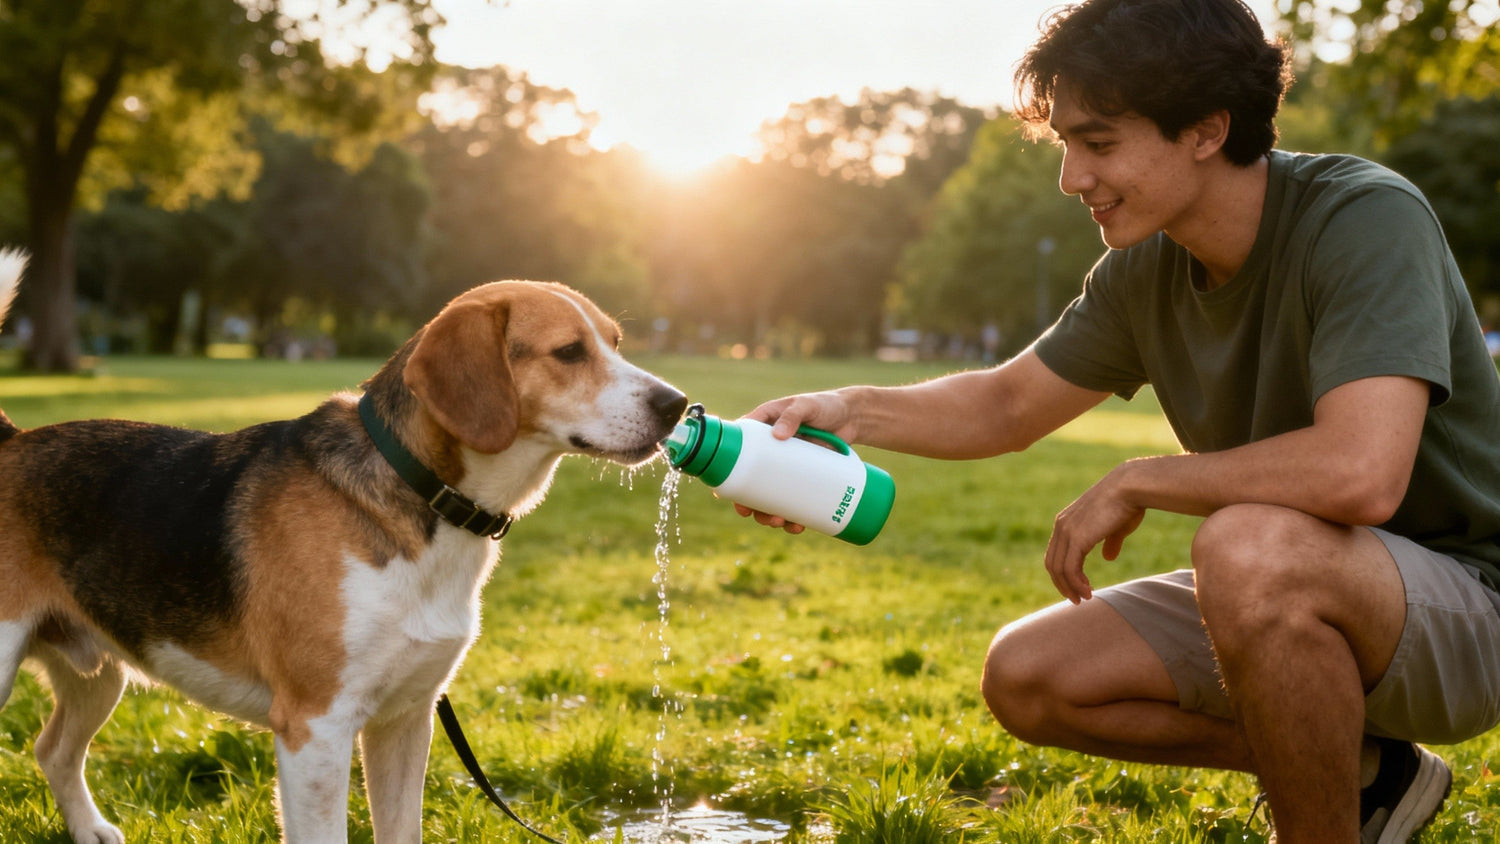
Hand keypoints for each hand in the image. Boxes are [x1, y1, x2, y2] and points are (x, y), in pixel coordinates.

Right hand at [732, 390, 858, 533]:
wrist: (853, 417)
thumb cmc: (825, 405)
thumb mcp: (806, 405)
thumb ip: (793, 415)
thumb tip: (777, 435)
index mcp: (760, 432)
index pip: (736, 455)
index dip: (728, 477)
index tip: (726, 495)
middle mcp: (769, 453)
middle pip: (750, 484)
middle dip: (749, 505)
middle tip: (755, 514)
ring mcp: (787, 468)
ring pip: (770, 497)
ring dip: (769, 515)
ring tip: (781, 522)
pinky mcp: (805, 478)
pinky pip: (794, 501)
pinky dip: (793, 517)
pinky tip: (796, 526)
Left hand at [1045, 464, 1144, 602]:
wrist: (1131, 486)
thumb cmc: (1129, 503)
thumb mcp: (1117, 527)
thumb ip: (1110, 541)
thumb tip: (1108, 557)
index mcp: (1067, 521)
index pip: (1056, 553)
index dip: (1064, 573)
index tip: (1077, 587)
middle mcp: (1062, 526)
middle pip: (1052, 564)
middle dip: (1063, 584)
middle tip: (1077, 599)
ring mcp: (1067, 532)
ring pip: (1059, 569)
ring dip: (1070, 588)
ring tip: (1084, 599)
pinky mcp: (1077, 538)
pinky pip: (1070, 569)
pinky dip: (1076, 584)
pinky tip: (1088, 592)